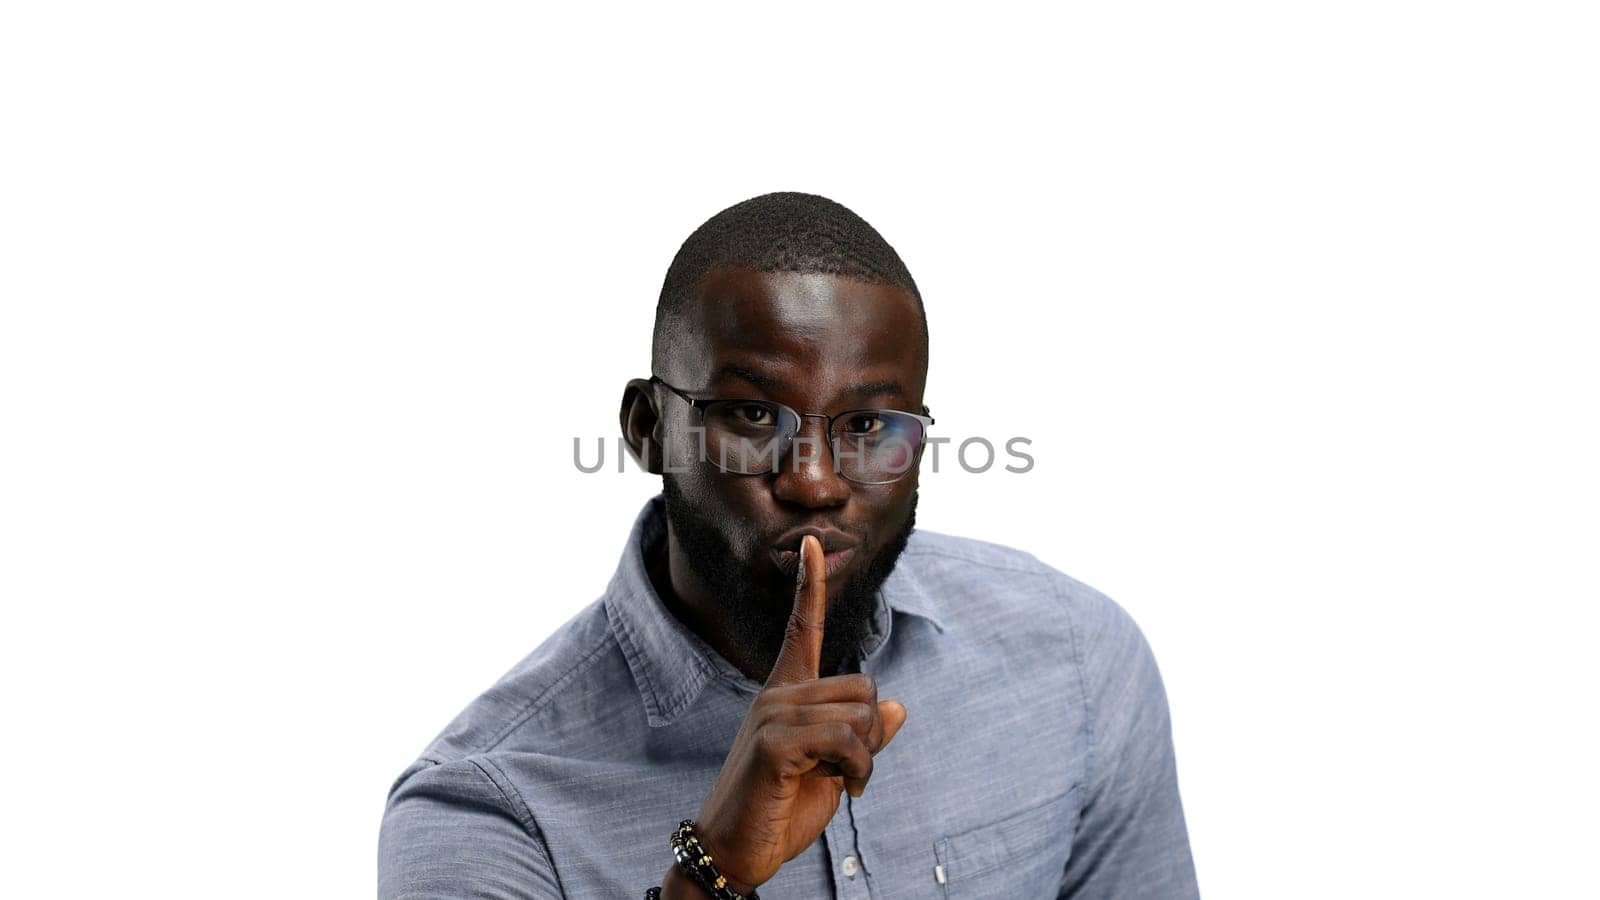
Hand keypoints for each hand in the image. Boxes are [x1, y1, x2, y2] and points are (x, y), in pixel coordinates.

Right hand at [688, 535, 908, 894]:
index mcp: (787, 693)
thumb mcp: (832, 769)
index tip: (813, 543)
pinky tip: (845, 790)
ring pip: (861, 712)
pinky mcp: (774, 743)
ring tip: (841, 780)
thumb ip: (862, 736)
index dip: (810, 585)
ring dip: (868, 755)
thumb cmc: (781, 809)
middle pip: (863, 685)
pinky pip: (847, 740)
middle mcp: (777, 694)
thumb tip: (898, 705)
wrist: (735, 850)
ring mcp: (773, 715)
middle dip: (873, 733)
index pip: (803, 628)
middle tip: (851, 767)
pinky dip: (860, 769)